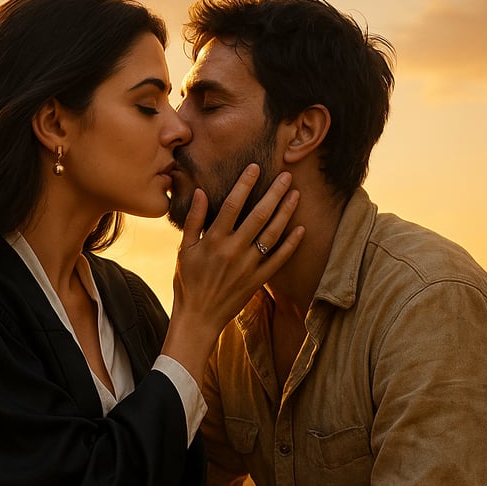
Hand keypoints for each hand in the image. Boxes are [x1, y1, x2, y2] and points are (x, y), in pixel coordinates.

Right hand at [164, 165, 302, 381]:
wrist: (198, 318)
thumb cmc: (188, 282)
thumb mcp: (185, 250)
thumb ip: (194, 220)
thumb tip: (201, 192)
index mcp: (214, 240)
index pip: (233, 205)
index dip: (245, 184)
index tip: (256, 167)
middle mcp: (233, 251)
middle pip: (258, 216)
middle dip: (274, 193)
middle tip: (287, 175)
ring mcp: (248, 267)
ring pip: (272, 235)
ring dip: (286, 213)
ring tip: (295, 194)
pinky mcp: (258, 281)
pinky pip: (278, 260)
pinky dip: (291, 245)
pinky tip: (301, 229)